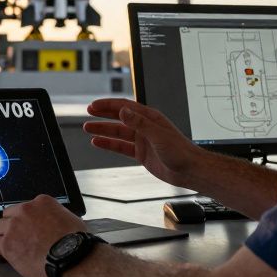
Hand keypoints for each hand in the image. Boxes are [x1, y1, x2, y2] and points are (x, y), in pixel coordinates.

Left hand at [0, 195, 86, 276]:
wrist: (70, 257)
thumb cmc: (75, 242)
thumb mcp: (70, 219)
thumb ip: (57, 216)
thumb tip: (56, 223)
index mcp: (41, 203)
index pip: (25, 208)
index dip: (24, 220)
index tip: (26, 228)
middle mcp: (25, 211)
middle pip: (8, 216)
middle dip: (10, 227)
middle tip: (15, 238)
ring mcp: (14, 227)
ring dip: (2, 238)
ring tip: (7, 248)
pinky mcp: (7, 244)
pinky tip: (0, 257)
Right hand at [84, 99, 204, 188]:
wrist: (189, 170)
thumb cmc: (180, 151)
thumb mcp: (158, 135)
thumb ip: (140, 123)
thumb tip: (123, 111)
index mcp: (150, 118)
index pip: (125, 107)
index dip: (108, 105)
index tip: (94, 106)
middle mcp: (145, 127)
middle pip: (119, 117)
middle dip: (103, 114)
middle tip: (88, 111)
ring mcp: (142, 140)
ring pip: (118, 132)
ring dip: (103, 130)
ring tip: (87, 128)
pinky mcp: (141, 153)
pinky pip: (121, 146)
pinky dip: (109, 144)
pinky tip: (98, 142)